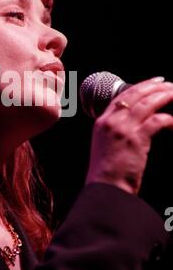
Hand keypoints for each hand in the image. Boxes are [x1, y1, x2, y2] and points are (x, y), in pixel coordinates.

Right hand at [85, 77, 172, 194]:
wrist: (105, 188)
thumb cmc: (107, 173)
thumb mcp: (105, 145)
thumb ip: (116, 131)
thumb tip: (137, 123)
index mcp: (102, 121)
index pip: (123, 96)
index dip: (141, 86)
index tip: (155, 82)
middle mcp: (111, 121)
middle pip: (136, 95)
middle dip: (155, 87)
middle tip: (169, 84)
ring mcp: (123, 129)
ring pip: (147, 103)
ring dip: (165, 96)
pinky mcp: (135, 139)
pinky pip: (157, 121)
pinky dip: (169, 119)